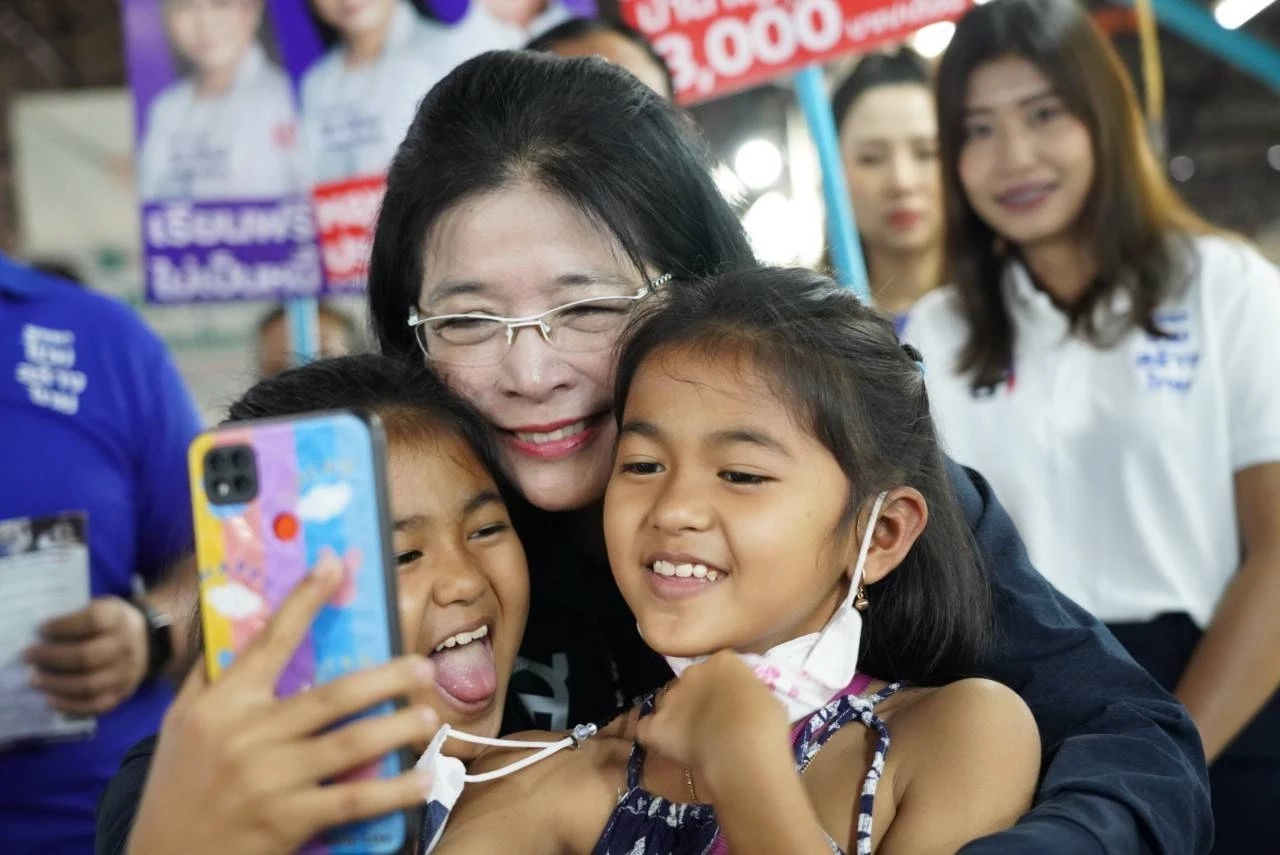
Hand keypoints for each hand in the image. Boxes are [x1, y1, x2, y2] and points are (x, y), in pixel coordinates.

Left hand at [24, 596, 147, 715]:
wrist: (148, 640)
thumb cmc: (112, 623)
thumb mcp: (102, 607)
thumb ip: (77, 616)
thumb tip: (43, 636)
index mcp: (118, 619)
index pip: (92, 621)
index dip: (64, 626)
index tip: (41, 629)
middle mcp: (125, 646)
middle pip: (86, 657)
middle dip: (51, 658)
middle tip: (28, 657)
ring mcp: (125, 673)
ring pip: (89, 685)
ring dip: (56, 685)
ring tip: (35, 680)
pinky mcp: (122, 693)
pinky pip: (96, 706)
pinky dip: (71, 706)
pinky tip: (51, 700)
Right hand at [126, 553, 438, 854]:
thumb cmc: (178, 785)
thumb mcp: (182, 723)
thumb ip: (213, 675)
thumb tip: (240, 618)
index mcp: (223, 703)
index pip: (271, 639)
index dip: (305, 598)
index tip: (335, 563)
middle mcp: (249, 735)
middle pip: (332, 696)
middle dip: (385, 678)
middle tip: (423, 666)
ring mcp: (271, 779)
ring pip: (349, 744)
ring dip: (397, 728)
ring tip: (428, 717)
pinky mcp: (287, 821)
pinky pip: (352, 800)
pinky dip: (393, 791)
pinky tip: (422, 780)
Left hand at [635, 651, 790, 798]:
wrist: (743, 749)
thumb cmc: (766, 725)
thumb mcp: (768, 698)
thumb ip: (749, 694)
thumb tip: (744, 703)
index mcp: (723, 662)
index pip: (718, 667)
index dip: (722, 687)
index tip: (730, 704)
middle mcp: (693, 673)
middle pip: (690, 682)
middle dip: (697, 698)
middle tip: (711, 722)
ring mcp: (672, 698)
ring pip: (668, 702)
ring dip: (676, 714)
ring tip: (689, 737)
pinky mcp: (657, 724)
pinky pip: (645, 727)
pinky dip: (651, 734)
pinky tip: (662, 744)